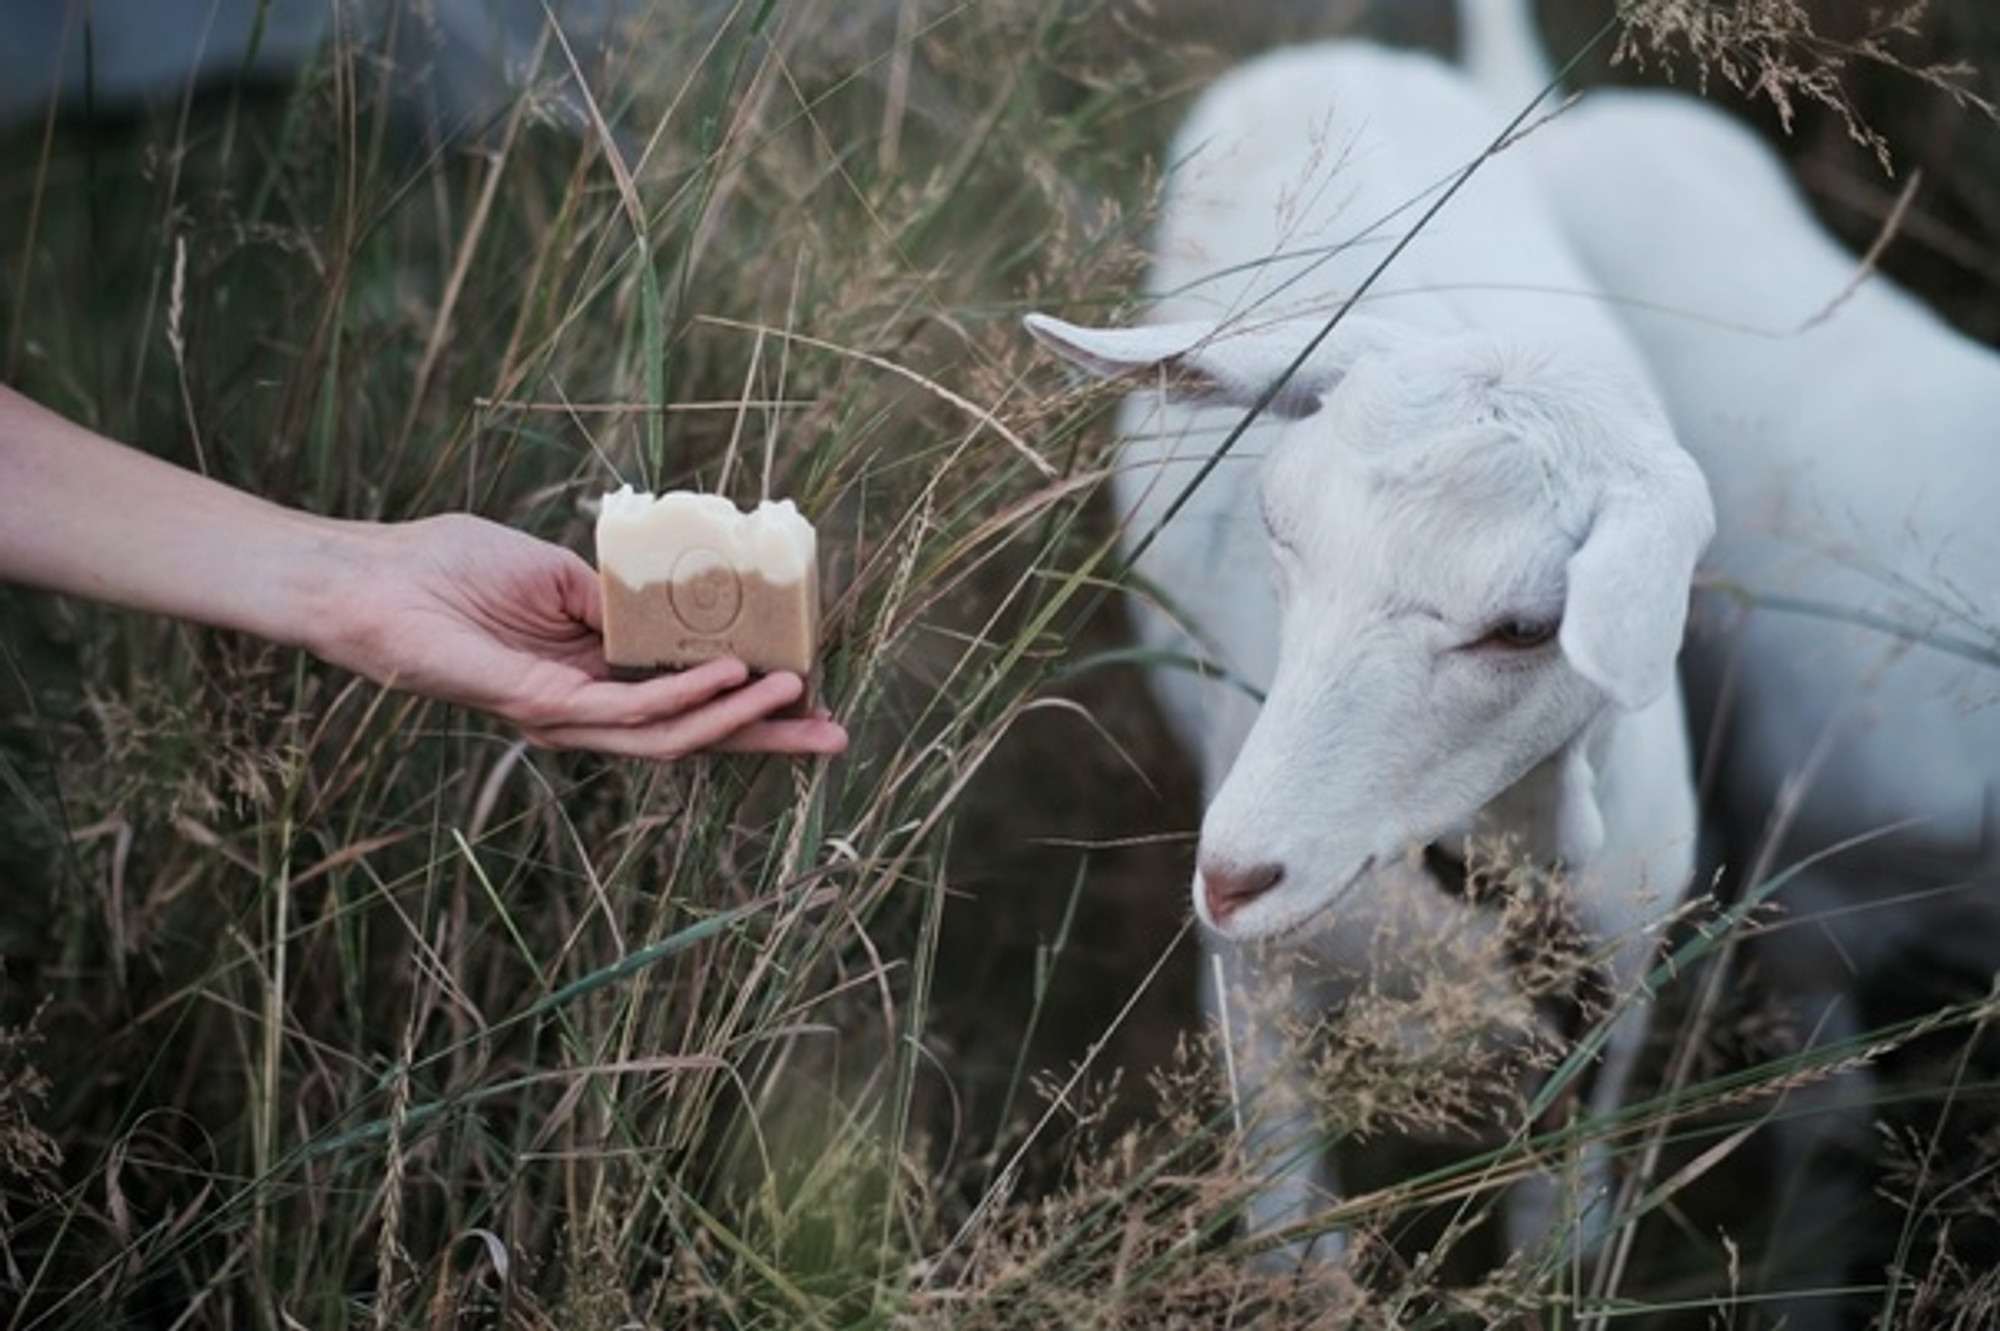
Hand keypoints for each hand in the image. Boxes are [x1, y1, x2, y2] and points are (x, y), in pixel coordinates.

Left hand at [311, 513, 848, 757]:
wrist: (372, 581)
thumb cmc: (447, 567)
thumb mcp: (556, 571)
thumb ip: (614, 595)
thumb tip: (676, 601)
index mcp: (592, 677)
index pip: (684, 702)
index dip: (748, 703)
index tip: (808, 689)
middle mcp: (584, 710)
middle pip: (693, 736)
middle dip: (767, 740)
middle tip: (834, 737)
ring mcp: (564, 716)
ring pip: (671, 736)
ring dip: (739, 718)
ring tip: (796, 695)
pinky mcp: (541, 707)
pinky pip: (630, 711)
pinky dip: (687, 695)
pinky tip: (731, 675)